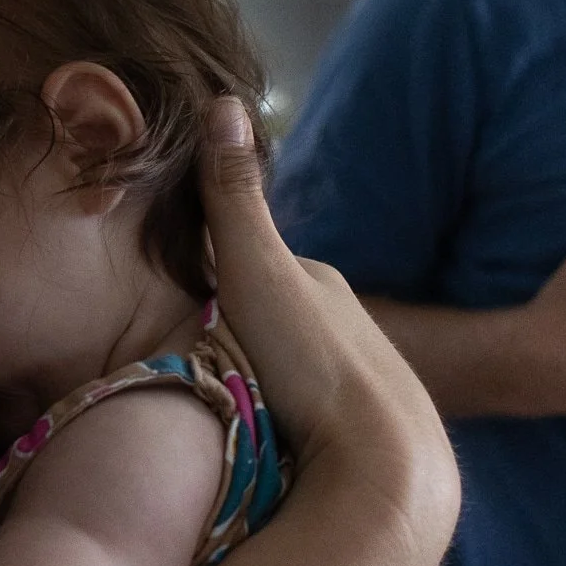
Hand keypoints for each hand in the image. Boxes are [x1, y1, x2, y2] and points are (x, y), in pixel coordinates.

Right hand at [198, 100, 457, 545]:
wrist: (386, 466)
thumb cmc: (312, 364)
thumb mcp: (256, 272)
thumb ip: (233, 196)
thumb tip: (225, 99)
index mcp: (321, 282)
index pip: (257, 262)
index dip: (217, 272)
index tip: (179, 292)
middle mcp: (353, 321)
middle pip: (282, 313)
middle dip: (244, 326)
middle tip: (195, 357)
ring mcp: (369, 377)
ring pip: (302, 363)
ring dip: (269, 375)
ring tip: (230, 403)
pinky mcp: (371, 432)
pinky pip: (316, 410)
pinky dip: (293, 414)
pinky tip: (275, 439)